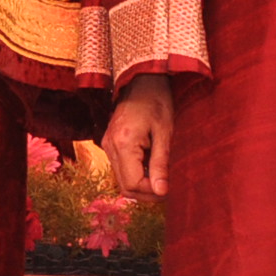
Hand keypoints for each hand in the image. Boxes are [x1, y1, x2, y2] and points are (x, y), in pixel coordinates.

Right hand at [106, 74, 174, 195]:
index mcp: (123, 144)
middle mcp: (109, 147)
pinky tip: (151, 166)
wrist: (141, 82)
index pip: (132, 183)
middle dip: (146, 193)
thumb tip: (161, 191)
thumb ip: (160, 163)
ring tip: (161, 177)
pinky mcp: (109, 143)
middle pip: (124, 186)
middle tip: (167, 189)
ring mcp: (107, 145)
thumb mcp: (164, 133)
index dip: (151, 192)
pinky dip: (136, 173)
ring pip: (121, 179)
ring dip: (141, 184)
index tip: (169, 189)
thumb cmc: (157, 102)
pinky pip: (120, 168)